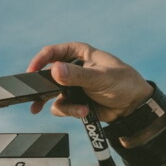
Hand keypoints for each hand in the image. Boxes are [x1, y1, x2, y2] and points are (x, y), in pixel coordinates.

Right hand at [27, 42, 153, 121]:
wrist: (133, 107)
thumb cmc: (123, 83)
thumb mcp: (100, 77)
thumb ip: (77, 75)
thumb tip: (55, 70)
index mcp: (79, 53)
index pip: (53, 52)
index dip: (40, 61)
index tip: (32, 72)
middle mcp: (72, 68)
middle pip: (47, 75)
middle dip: (42, 88)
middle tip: (34, 97)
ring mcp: (72, 86)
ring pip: (52, 95)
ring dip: (63, 105)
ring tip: (79, 110)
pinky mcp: (74, 101)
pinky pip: (61, 107)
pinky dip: (70, 112)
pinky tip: (84, 112)